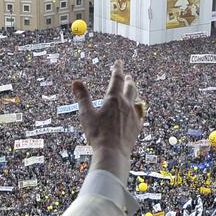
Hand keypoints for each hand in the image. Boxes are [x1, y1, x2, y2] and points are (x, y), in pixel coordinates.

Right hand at [72, 60, 143, 184]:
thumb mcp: (86, 115)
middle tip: (127, 76)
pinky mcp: (137, 126)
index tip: (118, 62)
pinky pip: (140, 113)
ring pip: (137, 99)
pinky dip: (138, 108)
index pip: (116, 79)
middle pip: (130, 87)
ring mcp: (134, 115)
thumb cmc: (97, 134)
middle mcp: (126, 104)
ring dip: (134, 92)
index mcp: (113, 99)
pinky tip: (138, 110)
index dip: (117, 69)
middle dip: (128, 80)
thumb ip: (82, 97)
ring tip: (133, 90)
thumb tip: (75, 82)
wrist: (112, 153)